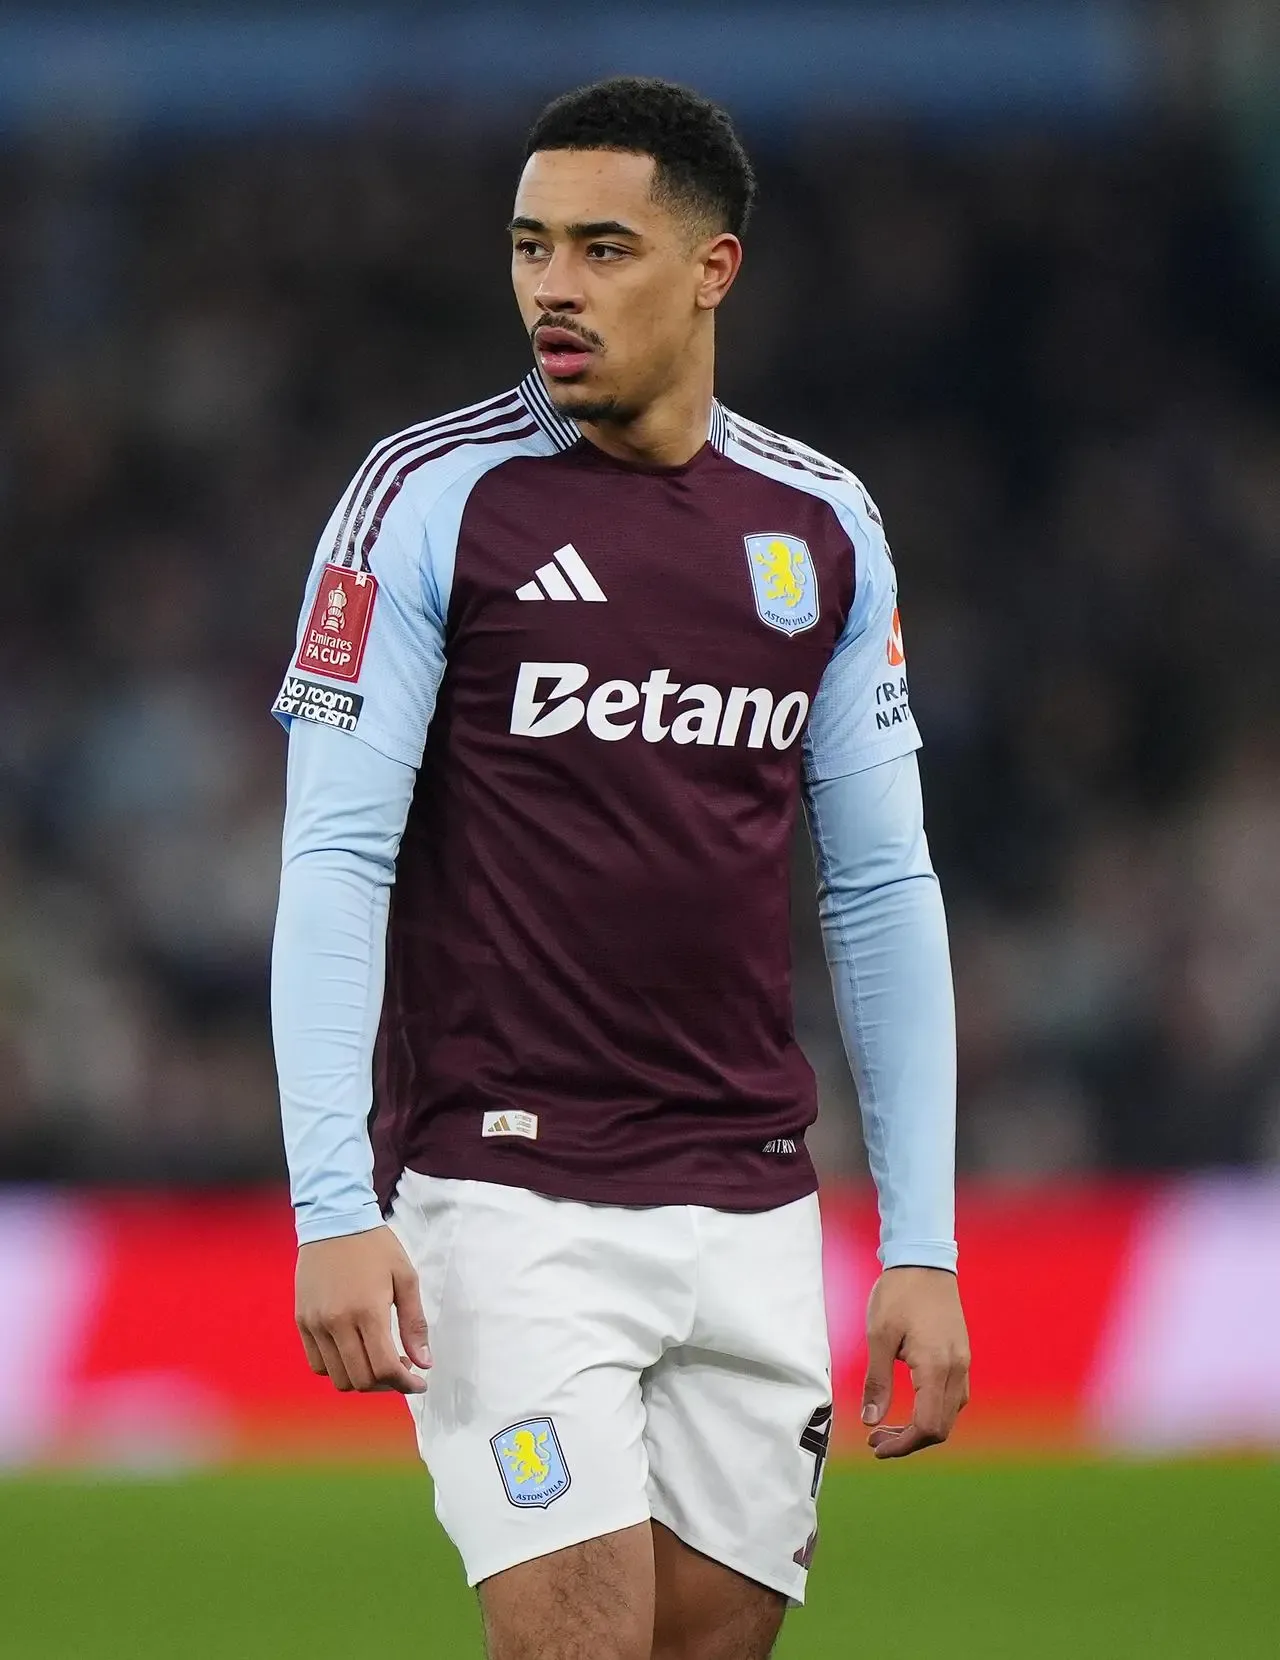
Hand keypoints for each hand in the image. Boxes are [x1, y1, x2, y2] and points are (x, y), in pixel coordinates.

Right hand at [295, 1226, 430, 1394]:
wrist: (334, 1220)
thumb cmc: (375, 1246)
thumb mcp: (405, 1277)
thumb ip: (414, 1324)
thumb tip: (424, 1364)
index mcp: (367, 1311)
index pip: (385, 1368)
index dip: (406, 1384)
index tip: (419, 1383)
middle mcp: (337, 1322)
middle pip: (361, 1380)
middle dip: (387, 1384)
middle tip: (401, 1369)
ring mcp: (315, 1324)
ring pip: (337, 1378)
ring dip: (361, 1379)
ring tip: (377, 1361)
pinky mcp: (302, 1321)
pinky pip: (317, 1363)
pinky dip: (338, 1368)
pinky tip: (354, 1352)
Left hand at [861, 1266, 968, 1458]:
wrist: (924, 1260)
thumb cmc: (899, 1293)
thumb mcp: (878, 1336)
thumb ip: (877, 1382)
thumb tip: (870, 1420)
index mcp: (936, 1367)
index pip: (927, 1426)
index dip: (902, 1445)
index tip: (877, 1446)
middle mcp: (956, 1369)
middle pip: (941, 1426)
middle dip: (909, 1441)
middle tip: (877, 1439)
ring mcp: (963, 1362)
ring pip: (949, 1413)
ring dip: (922, 1427)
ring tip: (889, 1425)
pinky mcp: (961, 1355)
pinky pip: (953, 1396)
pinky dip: (933, 1409)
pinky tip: (911, 1404)